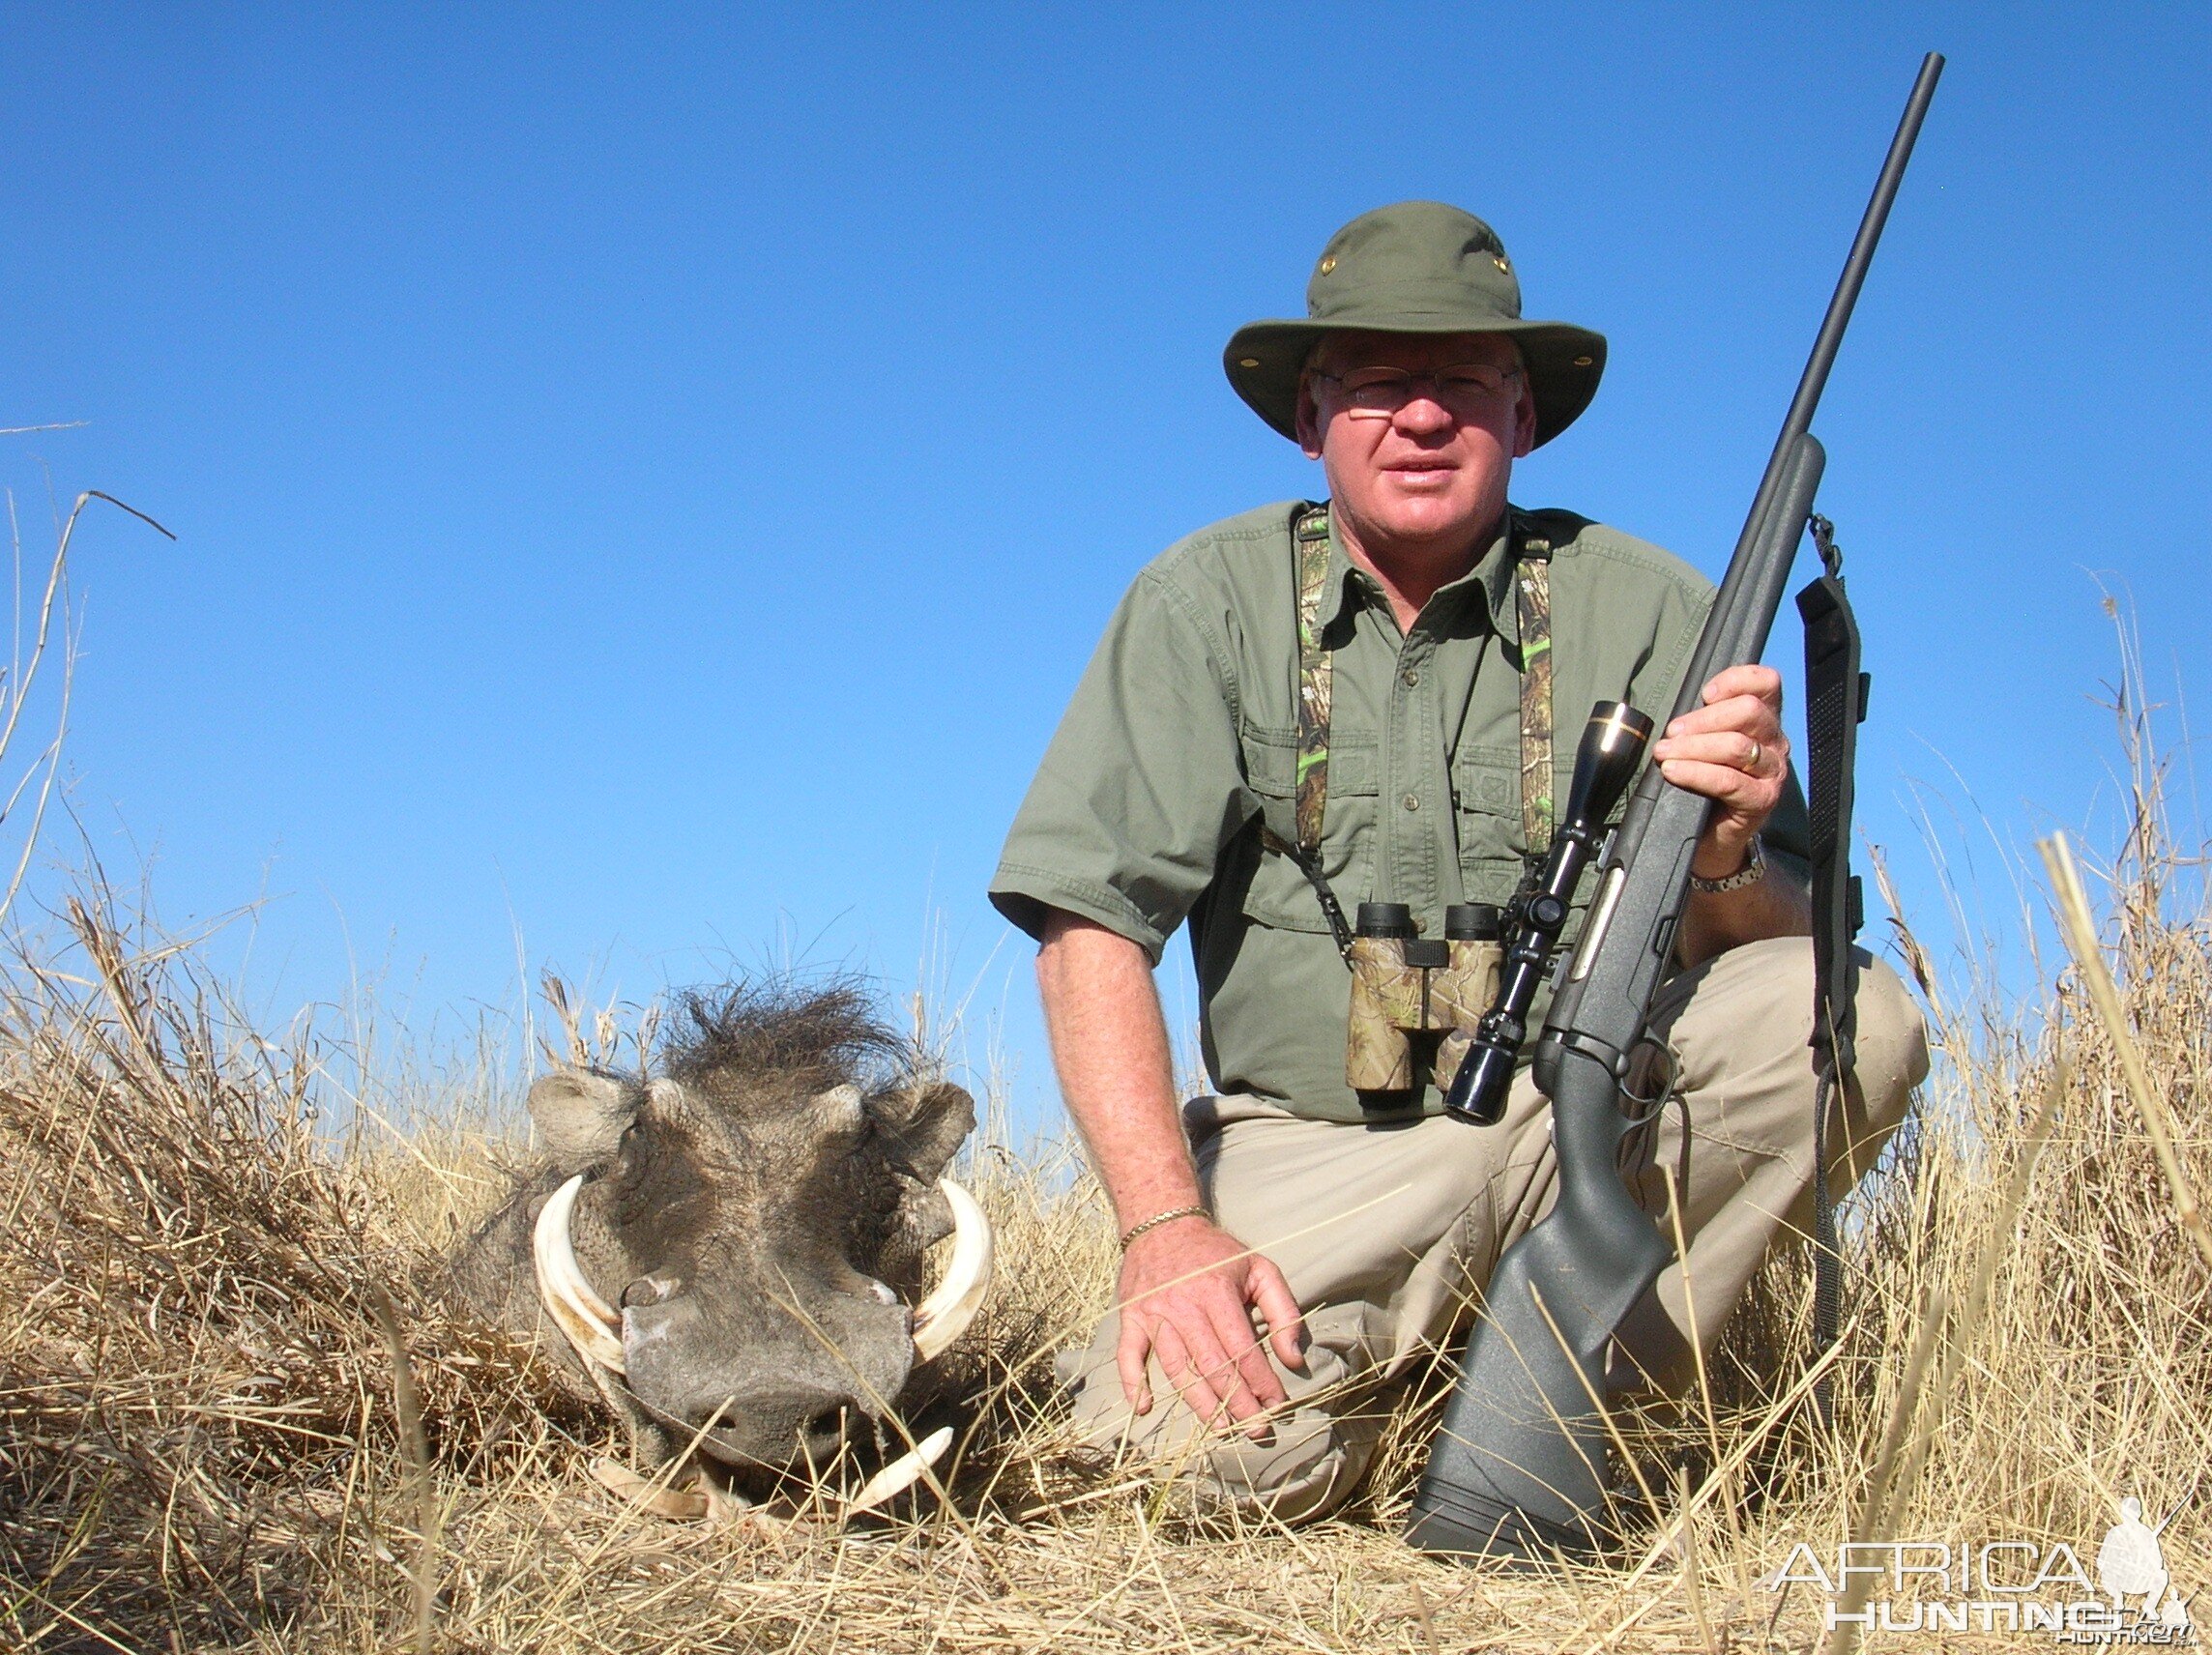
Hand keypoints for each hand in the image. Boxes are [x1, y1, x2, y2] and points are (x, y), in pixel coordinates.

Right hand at [1114, 1215, 1305, 1435]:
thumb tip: (1293, 1359)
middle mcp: (1182, 1305)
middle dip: (1237, 1402)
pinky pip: (1128, 1355)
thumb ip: (1284, 1312)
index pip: (1242, 1348)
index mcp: (1216, 1292)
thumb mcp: (1260, 1269)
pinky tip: (1144, 1408)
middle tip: (1256, 1429)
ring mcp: (1153, 1314)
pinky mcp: (1131, 1318)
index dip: (1261, 1381)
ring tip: (1222, 1429)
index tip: (1277, 1405)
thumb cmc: (1216, 1253)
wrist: (1162, 1226)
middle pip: (1211, 1365)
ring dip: (1199, 1403)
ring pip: (1176, 1368)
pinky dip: (1132, 1382)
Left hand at [1650, 663, 1787, 878]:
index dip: (1735, 680)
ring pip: (1737, 746)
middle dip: (1703, 719)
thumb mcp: (1705, 744)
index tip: (1705, 694)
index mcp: (1765, 720)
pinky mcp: (1762, 800)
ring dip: (1694, 747)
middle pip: (1749, 711)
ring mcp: (1772, 772)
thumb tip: (1678, 715)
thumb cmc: (1707, 784)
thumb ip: (1703, 722)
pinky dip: (1696, 773)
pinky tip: (1674, 771)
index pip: (1766, 683)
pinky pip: (1729, 780)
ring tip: (1665, 754)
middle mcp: (1775, 743)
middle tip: (1672, 733)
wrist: (1713, 836)